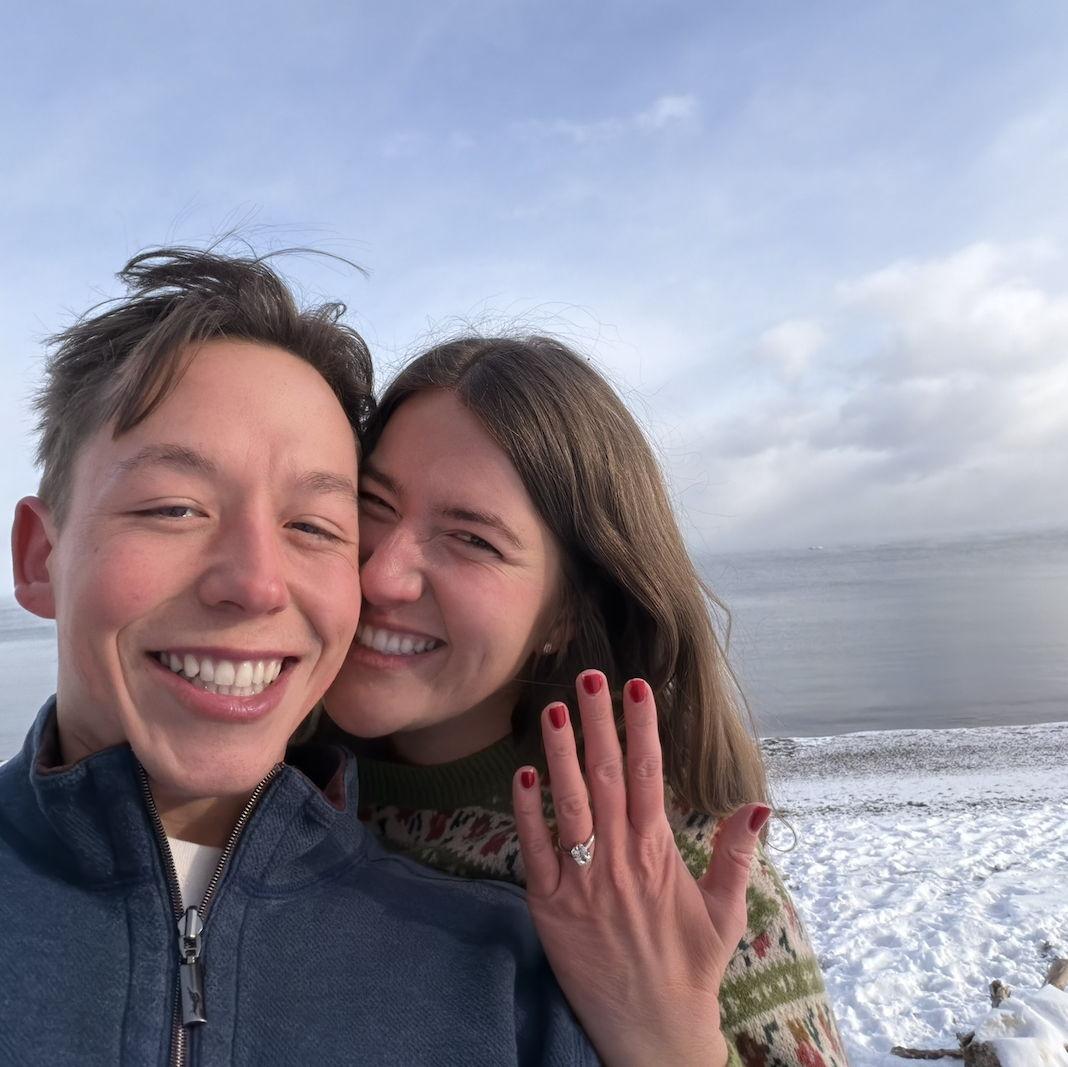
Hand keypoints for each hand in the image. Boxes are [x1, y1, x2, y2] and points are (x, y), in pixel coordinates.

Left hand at [512, 671, 770, 1066]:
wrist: (651, 1032)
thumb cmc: (689, 968)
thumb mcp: (725, 912)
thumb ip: (736, 855)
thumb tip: (757, 805)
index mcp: (659, 853)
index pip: (651, 776)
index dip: (643, 729)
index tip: (636, 688)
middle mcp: (620, 858)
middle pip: (607, 776)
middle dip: (598, 723)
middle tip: (589, 676)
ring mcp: (582, 880)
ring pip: (570, 804)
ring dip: (561, 755)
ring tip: (555, 710)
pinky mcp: (549, 905)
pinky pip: (534, 850)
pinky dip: (527, 812)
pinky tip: (522, 775)